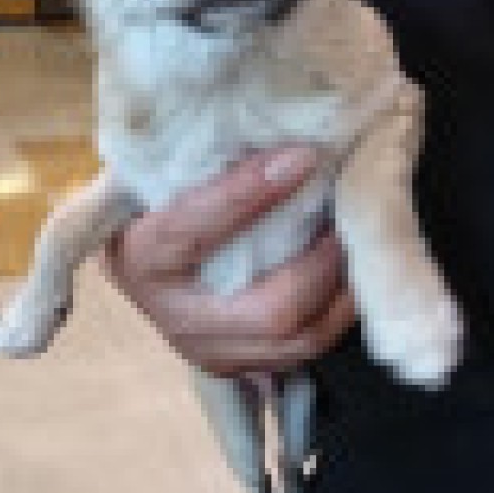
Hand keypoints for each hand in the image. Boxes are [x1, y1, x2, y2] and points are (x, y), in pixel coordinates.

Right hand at [99, 146, 356, 375]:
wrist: (136, 261)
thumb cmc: (151, 206)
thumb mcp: (153, 178)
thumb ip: (197, 158)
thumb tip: (272, 126)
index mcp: (140, 256)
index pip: (195, 227)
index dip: (250, 193)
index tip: (303, 157)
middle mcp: (172, 314)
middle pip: (270, 311)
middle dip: (324, 265)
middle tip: (348, 219)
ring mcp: (207, 350)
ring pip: (296, 342)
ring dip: (340, 294)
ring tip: (358, 248)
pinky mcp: (235, 366)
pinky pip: (302, 354)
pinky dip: (334, 315)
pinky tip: (348, 279)